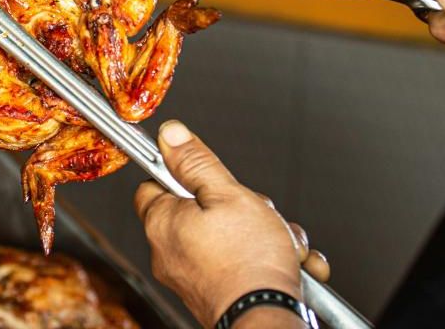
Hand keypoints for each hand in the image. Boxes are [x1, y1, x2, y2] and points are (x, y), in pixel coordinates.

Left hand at [134, 121, 328, 327]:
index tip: (208, 174)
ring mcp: (190, 276)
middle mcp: (168, 252)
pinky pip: (237, 264)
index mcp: (162, 221)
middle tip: (258, 213)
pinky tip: (289, 264)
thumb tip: (169, 134)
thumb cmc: (248, 262)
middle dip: (238, 206)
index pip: (154, 184)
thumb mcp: (226, 193)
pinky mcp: (213, 295)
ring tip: (281, 242)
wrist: (266, 321)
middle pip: (199, 209)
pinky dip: (264, 260)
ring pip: (226, 237)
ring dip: (260, 234)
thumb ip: (196, 162)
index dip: (182, 174)